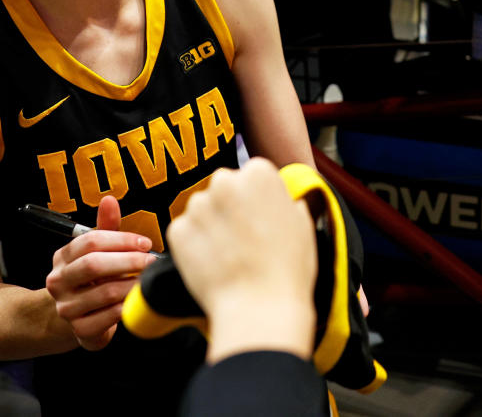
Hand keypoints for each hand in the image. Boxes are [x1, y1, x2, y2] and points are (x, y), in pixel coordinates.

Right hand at [45, 196, 155, 350]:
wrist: (81, 317)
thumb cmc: (94, 279)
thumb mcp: (99, 251)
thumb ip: (106, 227)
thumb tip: (109, 200)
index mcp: (62, 257)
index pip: (90, 241)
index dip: (121, 240)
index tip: (145, 243)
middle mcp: (58, 281)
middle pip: (94, 265)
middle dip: (128, 261)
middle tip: (150, 261)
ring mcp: (66, 308)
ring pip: (105, 292)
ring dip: (132, 284)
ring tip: (147, 280)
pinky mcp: (80, 330)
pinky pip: (109, 317)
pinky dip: (127, 307)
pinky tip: (136, 300)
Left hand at [168, 159, 316, 362]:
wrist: (259, 309)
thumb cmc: (288, 270)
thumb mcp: (303, 226)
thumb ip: (288, 203)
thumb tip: (281, 202)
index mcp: (260, 173)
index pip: (252, 176)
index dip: (256, 200)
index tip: (261, 220)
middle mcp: (225, 181)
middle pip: (223, 188)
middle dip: (229, 207)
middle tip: (242, 239)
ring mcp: (198, 206)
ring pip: (202, 210)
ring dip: (210, 226)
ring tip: (228, 256)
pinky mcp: (178, 230)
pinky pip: (185, 233)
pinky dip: (194, 246)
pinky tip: (213, 265)